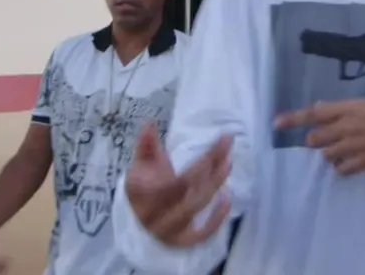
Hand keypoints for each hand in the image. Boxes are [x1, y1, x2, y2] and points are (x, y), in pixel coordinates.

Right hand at [126, 121, 233, 246]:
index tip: (220, 143)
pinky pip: (200, 235)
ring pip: (195, 209)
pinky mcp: (180, 242)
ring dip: (215, 185)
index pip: (179, 181)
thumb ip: (146, 144)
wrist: (137, 216)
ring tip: (228, 163)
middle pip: (191, 193)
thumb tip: (150, 123)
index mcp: (142, 193)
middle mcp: (154, 215)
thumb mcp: (142, 163)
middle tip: (227, 145)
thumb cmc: (143, 184)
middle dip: (213, 168)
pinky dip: (215, 220)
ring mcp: (168, 231)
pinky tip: (227, 199)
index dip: (203, 164)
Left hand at [275, 98, 364, 175]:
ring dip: (330, 154)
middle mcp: (345, 127)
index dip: (292, 119)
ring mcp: (354, 145)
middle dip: (317, 140)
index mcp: (346, 109)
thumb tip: (318, 110)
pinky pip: (341, 169)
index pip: (312, 114)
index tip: (275, 124)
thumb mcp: (362, 103)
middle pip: (315, 139)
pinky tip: (349, 162)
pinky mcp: (364, 161)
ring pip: (326, 155)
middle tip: (329, 139)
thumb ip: (339, 109)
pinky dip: (341, 167)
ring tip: (343, 150)